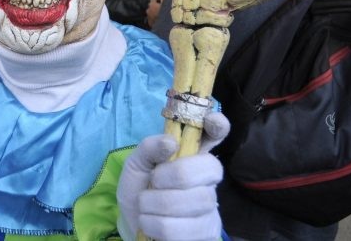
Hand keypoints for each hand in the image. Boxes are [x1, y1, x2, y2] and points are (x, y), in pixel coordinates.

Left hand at [117, 112, 228, 240]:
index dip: (217, 125)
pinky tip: (150, 223)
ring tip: (145, 206)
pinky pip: (186, 229)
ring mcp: (210, 208)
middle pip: (211, 168)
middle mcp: (207, 179)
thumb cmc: (139, 189)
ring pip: (197, 200)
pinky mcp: (206, 233)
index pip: (216, 134)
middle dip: (176, 175)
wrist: (133, 224)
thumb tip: (170, 142)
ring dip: (159, 203)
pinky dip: (157, 225)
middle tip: (154, 181)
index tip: (210, 121)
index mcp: (192, 155)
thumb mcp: (136, 165)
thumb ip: (148, 149)